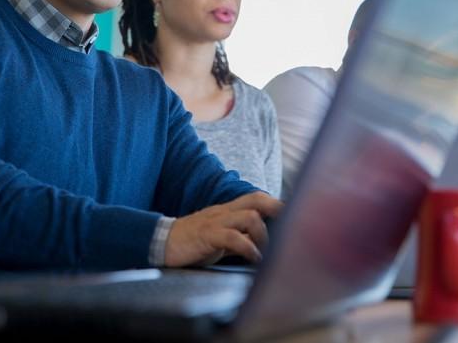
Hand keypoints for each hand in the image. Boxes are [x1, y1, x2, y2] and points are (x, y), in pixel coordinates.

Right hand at [164, 192, 282, 267]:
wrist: (161, 242)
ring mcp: (216, 221)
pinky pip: (233, 237)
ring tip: (265, 252)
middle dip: (277, 210)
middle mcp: (225, 211)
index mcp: (228, 210)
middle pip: (256, 199)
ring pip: (249, 217)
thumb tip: (263, 246)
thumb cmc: (193, 242)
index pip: (256, 199)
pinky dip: (248, 248)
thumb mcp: (220, 238)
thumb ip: (240, 237)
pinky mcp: (207, 235)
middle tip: (291, 225)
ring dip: (263, 235)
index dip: (277, 204)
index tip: (295, 214)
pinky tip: (253, 259)